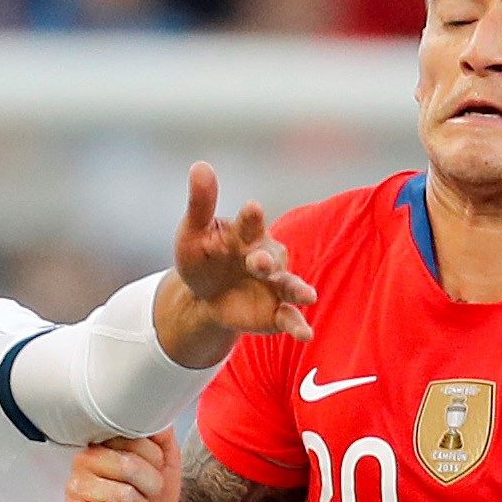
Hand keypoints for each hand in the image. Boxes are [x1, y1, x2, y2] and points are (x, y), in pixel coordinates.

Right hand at [64, 432, 182, 501]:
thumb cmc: (152, 496)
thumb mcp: (167, 460)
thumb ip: (161, 434)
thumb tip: (155, 415)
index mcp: (104, 441)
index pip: (133, 436)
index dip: (154, 458)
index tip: (153, 469)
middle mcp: (83, 459)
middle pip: (127, 465)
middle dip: (150, 485)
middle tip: (146, 493)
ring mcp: (74, 487)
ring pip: (121, 493)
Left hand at [166, 163, 313, 353]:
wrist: (203, 297)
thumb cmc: (202, 258)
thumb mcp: (193, 233)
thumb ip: (201, 204)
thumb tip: (199, 165)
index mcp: (246, 234)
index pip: (251, 222)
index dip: (251, 217)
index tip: (251, 208)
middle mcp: (266, 257)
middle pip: (270, 256)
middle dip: (265, 260)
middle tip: (257, 262)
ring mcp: (274, 285)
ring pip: (289, 285)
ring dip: (297, 289)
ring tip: (308, 296)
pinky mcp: (275, 311)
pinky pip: (290, 318)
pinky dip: (298, 325)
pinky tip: (306, 335)